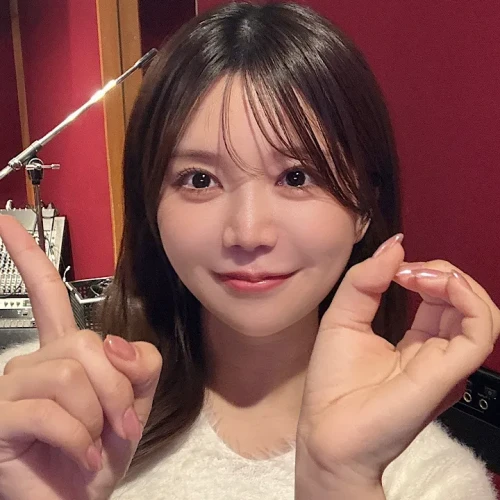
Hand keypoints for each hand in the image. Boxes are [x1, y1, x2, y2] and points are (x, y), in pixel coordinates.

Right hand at [0, 215, 161, 499]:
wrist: (80, 499)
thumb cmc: (102, 450)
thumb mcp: (136, 400)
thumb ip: (140, 363)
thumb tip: (112, 344)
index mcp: (66, 351)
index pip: (48, 295)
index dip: (28, 257)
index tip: (4, 222)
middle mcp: (34, 361)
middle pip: (87, 343)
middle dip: (116, 388)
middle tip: (119, 423)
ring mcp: (12, 387)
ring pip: (71, 375)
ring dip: (97, 416)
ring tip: (94, 442)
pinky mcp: (0, 417)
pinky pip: (50, 410)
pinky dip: (77, 438)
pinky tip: (78, 456)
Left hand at [296, 234, 499, 493]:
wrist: (326, 432)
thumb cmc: (333, 383)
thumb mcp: (344, 317)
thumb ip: (366, 281)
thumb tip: (395, 245)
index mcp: (416, 343)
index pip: (441, 299)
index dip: (424, 273)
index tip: (395, 268)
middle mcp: (437, 353)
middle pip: (464, 301)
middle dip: (441, 272)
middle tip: (406, 270)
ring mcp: (446, 363)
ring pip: (482, 312)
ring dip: (454, 281)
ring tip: (417, 275)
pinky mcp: (448, 372)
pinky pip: (482, 330)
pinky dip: (466, 298)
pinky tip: (432, 284)